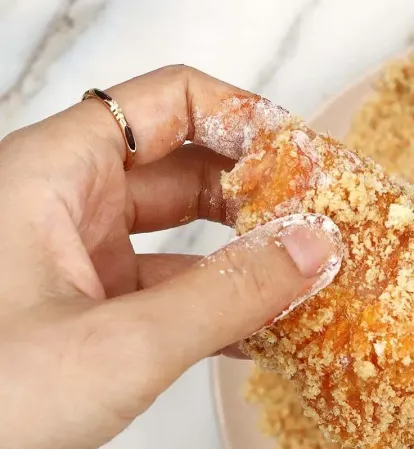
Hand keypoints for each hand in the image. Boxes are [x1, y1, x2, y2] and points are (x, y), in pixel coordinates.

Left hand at [0, 66, 341, 448]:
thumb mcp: (127, 342)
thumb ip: (232, 292)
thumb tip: (316, 248)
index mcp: (52, 174)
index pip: (167, 102)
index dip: (243, 119)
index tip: (306, 163)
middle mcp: (61, 206)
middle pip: (182, 165)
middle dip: (258, 194)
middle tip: (323, 226)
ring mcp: (70, 262)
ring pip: (179, 234)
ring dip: (244, 256)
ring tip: (309, 280)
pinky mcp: (82, 316)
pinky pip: (167, 291)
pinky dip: (218, 306)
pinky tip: (267, 334)